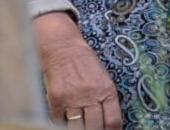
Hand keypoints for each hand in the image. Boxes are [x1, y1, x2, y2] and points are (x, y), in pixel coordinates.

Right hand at [33, 12, 122, 128]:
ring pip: (77, 128)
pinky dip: (62, 123)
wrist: (62, 47)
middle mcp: (90, 95)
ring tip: (80, 126)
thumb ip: (106, 100)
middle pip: (95, 127)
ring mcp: (72, 99)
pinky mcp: (56, 100)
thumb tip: (108, 124)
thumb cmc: (85, 63)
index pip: (113, 121)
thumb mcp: (103, 78)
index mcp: (106, 90)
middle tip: (93, 129)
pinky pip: (59, 122)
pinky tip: (66, 120)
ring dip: (79, 129)